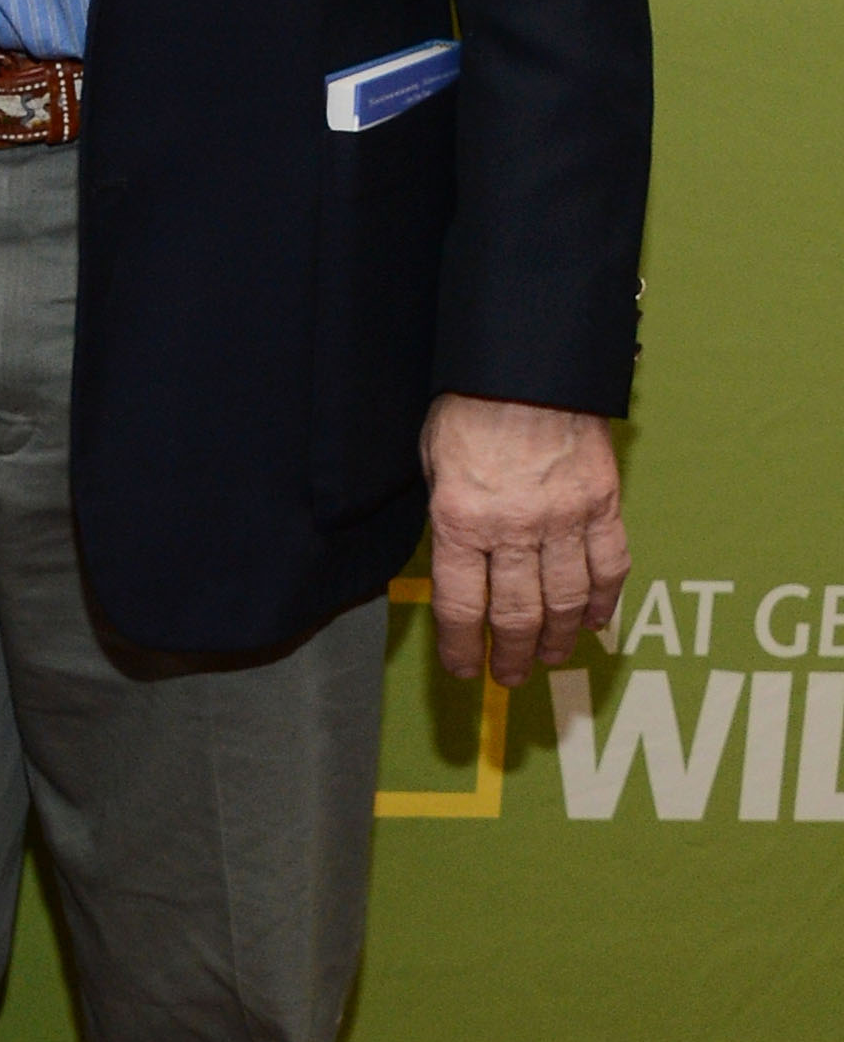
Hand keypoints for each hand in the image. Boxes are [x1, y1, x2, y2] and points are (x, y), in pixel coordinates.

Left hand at [421, 394, 628, 685]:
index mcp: (459, 517)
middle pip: (515, 613)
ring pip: (565, 602)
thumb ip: (448, 515)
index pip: (460, 604)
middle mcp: (512, 528)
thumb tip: (458, 565)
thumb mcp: (433, 461)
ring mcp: (563, 519)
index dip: (461, 646)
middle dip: (511, 654)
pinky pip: (608, 570)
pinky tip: (593, 622)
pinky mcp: (602, 506)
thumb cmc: (466, 408)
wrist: (526, 366)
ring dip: (557, 639)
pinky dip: (602, 603)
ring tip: (549, 658)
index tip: (463, 669)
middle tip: (510, 676)